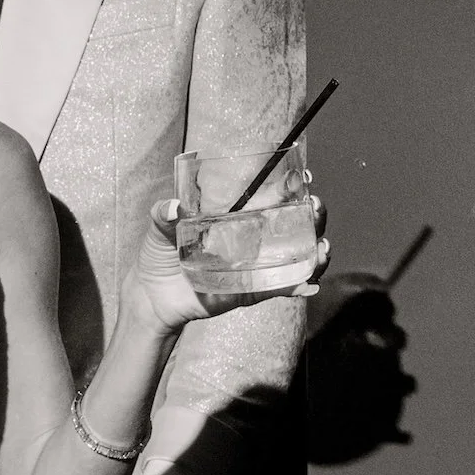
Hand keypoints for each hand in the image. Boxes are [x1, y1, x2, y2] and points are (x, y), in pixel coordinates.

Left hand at [128, 173, 329, 330]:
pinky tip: (308, 284)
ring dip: (316, 251)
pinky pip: (279, 289)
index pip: (270, 199)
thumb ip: (163, 215)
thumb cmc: (158, 255)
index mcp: (235, 218)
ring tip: (322, 248)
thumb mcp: (159, 229)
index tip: (304, 178)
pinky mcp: (250, 291)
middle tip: (316, 206)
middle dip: (313, 215)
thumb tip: (173, 207)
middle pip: (293, 225)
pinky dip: (297, 287)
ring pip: (296, 256)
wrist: (152, 297)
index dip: (292, 188)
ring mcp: (254, 266)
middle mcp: (252, 239)